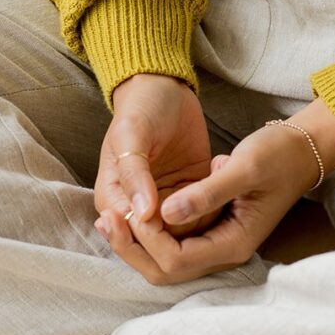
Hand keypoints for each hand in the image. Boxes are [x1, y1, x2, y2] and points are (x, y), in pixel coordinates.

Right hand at [93, 72, 224, 245]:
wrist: (165, 89)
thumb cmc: (141, 107)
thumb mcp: (132, 134)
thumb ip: (135, 174)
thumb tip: (142, 215)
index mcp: (113, 199)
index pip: (130, 236)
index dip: (153, 236)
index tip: (176, 211)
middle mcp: (137, 209)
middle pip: (156, 245)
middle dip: (184, 233)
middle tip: (204, 197)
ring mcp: (165, 204)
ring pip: (184, 235)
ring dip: (203, 216)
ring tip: (215, 173)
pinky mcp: (190, 196)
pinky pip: (204, 218)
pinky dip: (215, 206)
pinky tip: (221, 172)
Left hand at [98, 99, 334, 284]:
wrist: (300, 149)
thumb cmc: (277, 155)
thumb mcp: (243, 167)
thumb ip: (205, 193)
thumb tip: (165, 213)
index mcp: (234, 243)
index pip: (178, 260)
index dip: (149, 240)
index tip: (132, 210)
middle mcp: (223, 252)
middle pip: (165, 271)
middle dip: (133, 249)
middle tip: (106, 220)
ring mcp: (216, 244)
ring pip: (164, 261)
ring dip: (136, 243)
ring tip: (108, 218)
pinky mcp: (209, 231)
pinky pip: (170, 244)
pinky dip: (147, 233)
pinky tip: (128, 213)